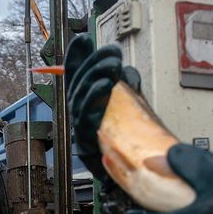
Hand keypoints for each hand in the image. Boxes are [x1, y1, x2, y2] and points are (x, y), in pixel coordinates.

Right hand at [65, 34, 140, 182]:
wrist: (137, 173)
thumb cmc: (132, 143)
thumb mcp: (131, 107)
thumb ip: (125, 87)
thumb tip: (124, 67)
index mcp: (87, 104)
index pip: (76, 76)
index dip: (75, 58)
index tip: (82, 40)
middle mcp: (80, 116)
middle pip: (77, 85)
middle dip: (92, 64)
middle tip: (112, 54)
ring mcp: (82, 130)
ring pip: (79, 100)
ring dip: (93, 78)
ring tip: (110, 66)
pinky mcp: (88, 144)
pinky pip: (86, 119)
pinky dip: (94, 100)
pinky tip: (104, 87)